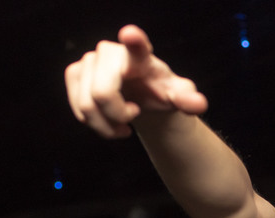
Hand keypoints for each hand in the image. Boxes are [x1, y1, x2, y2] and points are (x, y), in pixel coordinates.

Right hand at [64, 25, 207, 138]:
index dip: (133, 40)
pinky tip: (110, 123)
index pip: (137, 46)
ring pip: (87, 106)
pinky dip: (95, 124)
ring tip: (124, 125)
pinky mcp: (74, 73)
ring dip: (106, 125)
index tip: (131, 35)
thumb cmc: (160, 92)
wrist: (142, 97)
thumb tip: (199, 104)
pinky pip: (78, 109)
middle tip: (134, 115)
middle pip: (101, 93)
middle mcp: (109, 51)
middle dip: (117, 114)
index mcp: (140, 55)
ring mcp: (88, 60)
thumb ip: (188, 99)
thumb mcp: (178, 96)